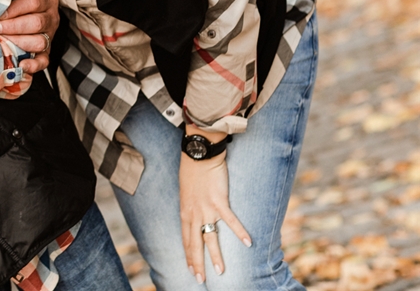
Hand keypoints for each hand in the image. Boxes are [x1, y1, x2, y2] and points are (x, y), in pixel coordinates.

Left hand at [0, 0, 58, 74]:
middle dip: (13, 27)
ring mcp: (50, 36)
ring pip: (40, 42)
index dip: (14, 9)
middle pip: (36, 23)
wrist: (28, 12)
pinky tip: (21, 64)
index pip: (33, 2)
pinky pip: (45, 61)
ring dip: (19, 43)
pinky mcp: (46, 52)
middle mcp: (51, 18)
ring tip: (2, 41)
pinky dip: (34, 65)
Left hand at [179, 142, 250, 281]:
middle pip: (194, 243)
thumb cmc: (192, 172)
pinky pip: (230, 220)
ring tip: (220, 271)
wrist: (198, 155)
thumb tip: (194, 219)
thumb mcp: (186, 193)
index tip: (191, 270)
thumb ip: (191, 208)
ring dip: (216, 256)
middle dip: (197, 263)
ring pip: (210, 237)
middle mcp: (194, 214)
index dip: (188, 256)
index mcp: (185, 212)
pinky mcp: (218, 201)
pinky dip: (239, 232)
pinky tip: (248, 243)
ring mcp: (206, 209)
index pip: (186, 239)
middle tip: (200, 279)